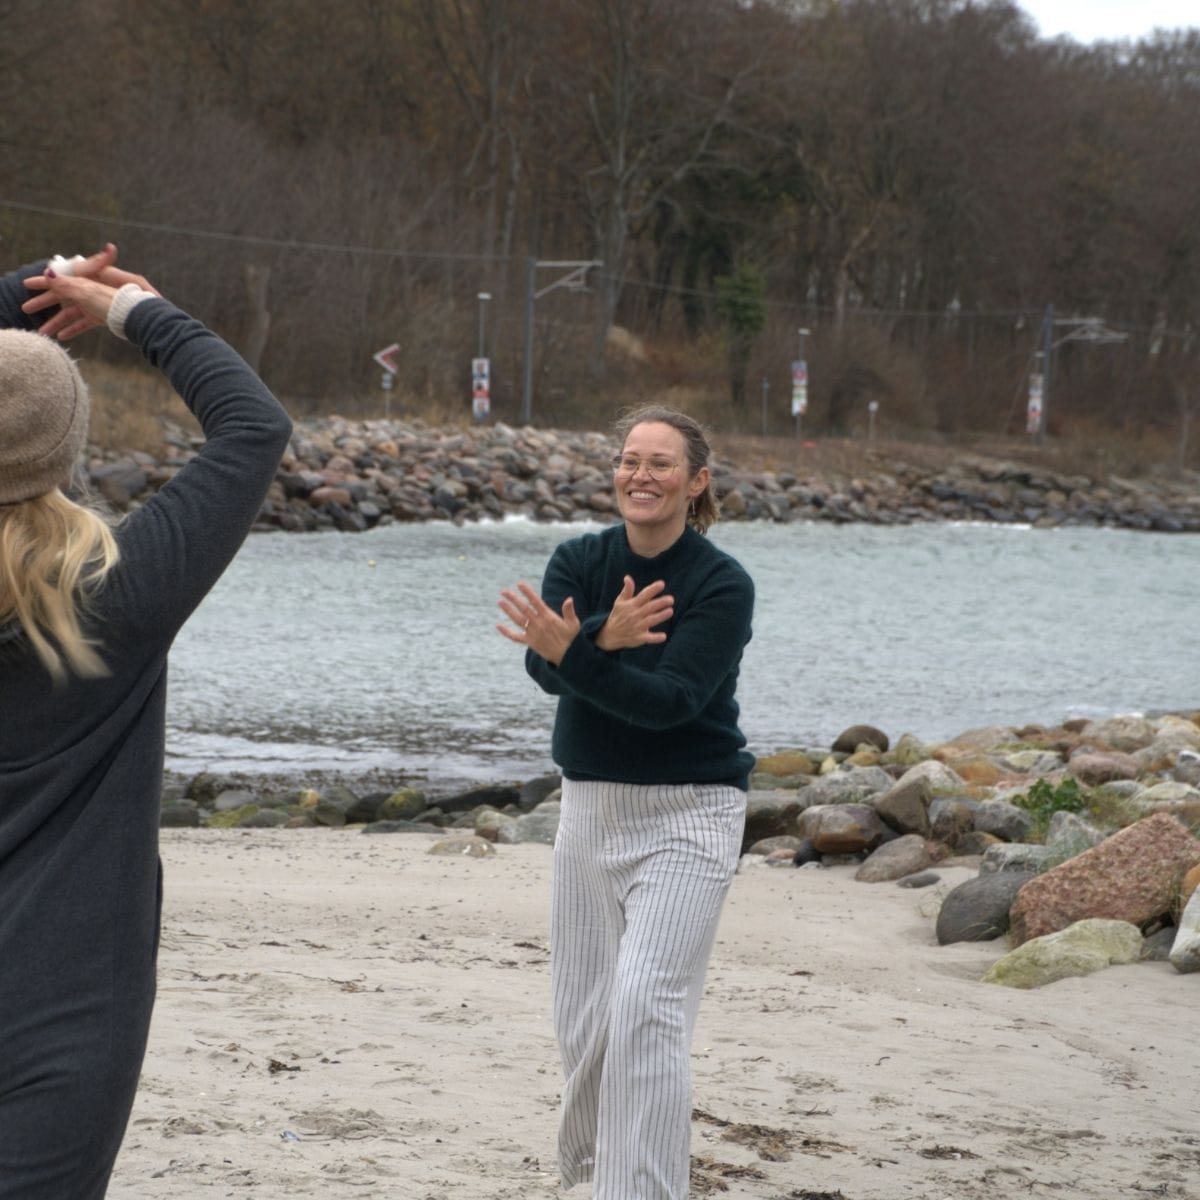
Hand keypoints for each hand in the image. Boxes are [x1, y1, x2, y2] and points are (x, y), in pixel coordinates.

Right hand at [22, 243, 158, 339]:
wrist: (150, 321)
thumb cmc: (122, 302)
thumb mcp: (92, 292)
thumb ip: (69, 284)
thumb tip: (49, 271)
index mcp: (93, 277)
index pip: (64, 277)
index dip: (45, 282)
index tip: (28, 284)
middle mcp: (96, 289)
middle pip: (66, 295)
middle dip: (46, 302)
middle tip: (25, 307)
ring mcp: (102, 304)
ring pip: (75, 312)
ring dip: (58, 321)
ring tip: (42, 331)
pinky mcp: (109, 318)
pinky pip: (88, 323)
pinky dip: (75, 328)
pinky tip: (62, 336)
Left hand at [496, 581, 580, 665]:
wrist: (568, 657)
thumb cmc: (571, 638)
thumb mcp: (573, 623)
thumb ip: (569, 611)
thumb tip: (569, 599)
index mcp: (548, 617)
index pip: (536, 601)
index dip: (527, 592)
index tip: (520, 584)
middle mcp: (539, 624)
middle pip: (524, 609)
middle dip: (513, 599)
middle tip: (504, 591)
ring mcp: (533, 633)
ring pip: (518, 620)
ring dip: (508, 611)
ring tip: (500, 602)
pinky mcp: (530, 642)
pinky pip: (516, 637)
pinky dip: (506, 632)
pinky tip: (498, 626)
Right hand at [594, 575, 672, 650]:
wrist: (609, 635)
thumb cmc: (618, 615)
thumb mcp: (619, 602)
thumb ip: (627, 590)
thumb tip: (628, 577)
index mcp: (631, 605)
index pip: (643, 595)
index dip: (652, 589)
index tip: (662, 584)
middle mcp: (635, 615)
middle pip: (649, 607)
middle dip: (660, 603)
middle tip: (671, 599)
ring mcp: (637, 627)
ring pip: (651, 620)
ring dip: (660, 616)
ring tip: (670, 611)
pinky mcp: (639, 638)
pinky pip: (648, 638)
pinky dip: (655, 638)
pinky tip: (663, 636)